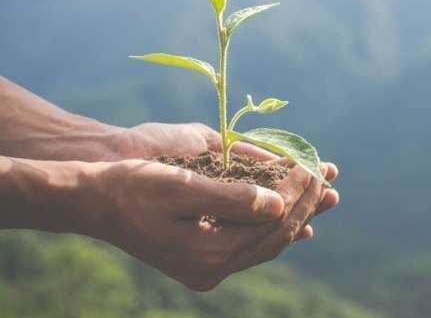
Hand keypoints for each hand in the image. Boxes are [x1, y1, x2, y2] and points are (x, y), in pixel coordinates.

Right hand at [96, 157, 335, 290]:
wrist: (98, 202)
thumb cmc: (135, 187)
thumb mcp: (181, 187)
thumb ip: (231, 199)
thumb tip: (277, 204)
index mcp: (209, 252)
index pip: (272, 222)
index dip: (298, 192)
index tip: (315, 165)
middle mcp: (214, 267)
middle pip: (276, 234)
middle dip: (305, 203)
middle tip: (329, 176)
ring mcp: (209, 267)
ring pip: (268, 242)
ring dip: (297, 214)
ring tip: (325, 195)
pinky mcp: (204, 258)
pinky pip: (252, 246)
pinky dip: (276, 229)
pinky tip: (297, 224)